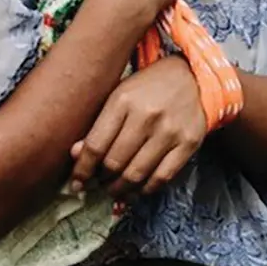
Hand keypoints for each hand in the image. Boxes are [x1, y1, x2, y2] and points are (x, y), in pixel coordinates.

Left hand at [70, 56, 206, 197]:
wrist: (190, 77)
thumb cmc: (147, 88)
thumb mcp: (117, 96)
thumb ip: (97, 125)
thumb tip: (76, 154)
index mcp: (123, 100)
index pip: (96, 145)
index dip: (83, 169)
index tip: (77, 182)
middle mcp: (147, 116)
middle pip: (115, 163)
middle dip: (102, 180)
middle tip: (99, 183)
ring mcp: (170, 131)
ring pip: (137, 174)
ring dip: (121, 189)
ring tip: (115, 189)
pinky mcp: (189, 143)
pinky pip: (162, 177)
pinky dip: (146, 189)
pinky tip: (138, 188)